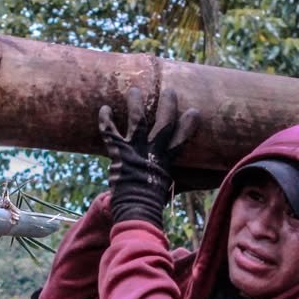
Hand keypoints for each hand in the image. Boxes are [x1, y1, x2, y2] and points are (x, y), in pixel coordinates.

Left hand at [98, 87, 199, 226]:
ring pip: (138, 120)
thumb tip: (190, 187)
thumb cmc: (151, 203)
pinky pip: (110, 132)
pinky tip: (105, 108)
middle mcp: (153, 151)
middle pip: (164, 123)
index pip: (181, 139)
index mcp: (166, 160)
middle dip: (168, 106)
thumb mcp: (167, 190)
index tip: (194, 112)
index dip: (188, 125)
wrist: (137, 208)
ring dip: (136, 104)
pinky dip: (106, 120)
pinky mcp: (119, 152)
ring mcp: (136, 150)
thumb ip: (175, 183)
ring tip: (134, 90)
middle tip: (170, 91)